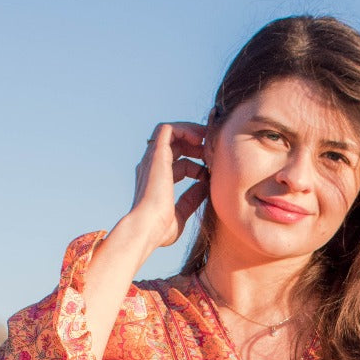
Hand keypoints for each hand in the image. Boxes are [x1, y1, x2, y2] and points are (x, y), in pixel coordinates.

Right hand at [130, 122, 208, 249]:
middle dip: (196, 146)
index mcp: (155, 181)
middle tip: (213, 152)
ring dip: (191, 133)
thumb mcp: (181, 213)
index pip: (178, 165)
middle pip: (175, 146)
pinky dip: (185, 129)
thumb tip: (206, 187)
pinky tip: (199, 140)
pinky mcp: (156, 154)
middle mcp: (151, 167)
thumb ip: (192, 199)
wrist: (147, 229)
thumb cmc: (160, 230)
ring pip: (170, 133)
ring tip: (207, 140)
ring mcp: (152, 160)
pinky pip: (168, 129)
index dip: (197, 167)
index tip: (211, 175)